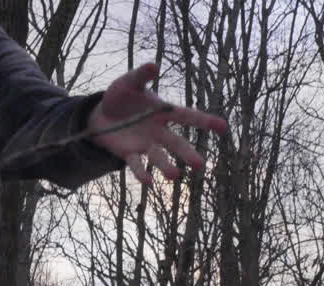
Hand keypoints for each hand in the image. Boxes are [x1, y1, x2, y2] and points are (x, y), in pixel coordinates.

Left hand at [88, 63, 227, 184]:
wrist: (100, 114)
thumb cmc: (121, 96)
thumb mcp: (129, 83)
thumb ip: (141, 76)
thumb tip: (153, 65)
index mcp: (164, 113)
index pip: (187, 116)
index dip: (205, 121)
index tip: (223, 127)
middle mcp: (159, 132)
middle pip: (176, 143)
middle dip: (188, 153)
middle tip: (200, 165)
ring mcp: (145, 144)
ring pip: (158, 157)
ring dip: (166, 167)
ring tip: (174, 176)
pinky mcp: (129, 154)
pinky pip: (137, 165)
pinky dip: (142, 173)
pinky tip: (148, 182)